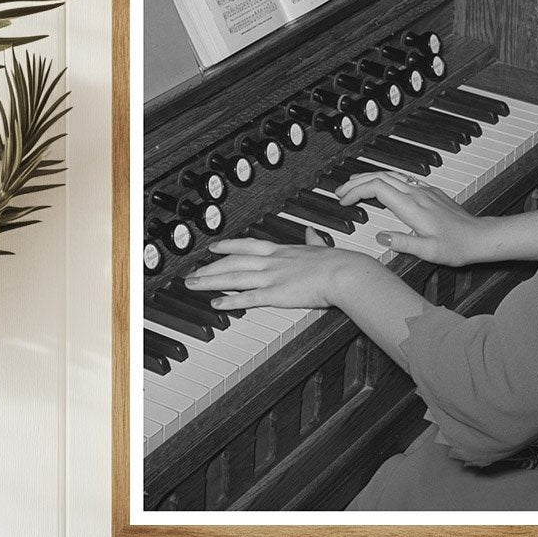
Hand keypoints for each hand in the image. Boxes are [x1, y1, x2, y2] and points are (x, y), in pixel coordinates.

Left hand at [183, 233, 362, 309]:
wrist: (344, 272)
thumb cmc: (338, 262)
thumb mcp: (321, 247)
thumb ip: (313, 241)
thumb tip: (311, 233)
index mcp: (283, 251)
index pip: (248, 246)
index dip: (228, 246)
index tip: (214, 247)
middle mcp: (273, 262)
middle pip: (234, 262)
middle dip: (210, 267)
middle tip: (193, 272)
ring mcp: (273, 277)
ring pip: (234, 278)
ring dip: (210, 281)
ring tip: (192, 285)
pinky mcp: (276, 294)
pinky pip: (248, 298)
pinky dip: (230, 301)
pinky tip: (216, 303)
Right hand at [335, 170, 487, 266]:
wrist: (480, 237)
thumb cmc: (457, 246)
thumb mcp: (428, 251)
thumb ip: (403, 243)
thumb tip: (380, 237)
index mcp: (412, 207)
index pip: (377, 188)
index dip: (356, 191)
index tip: (344, 201)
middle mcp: (417, 194)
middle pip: (380, 176)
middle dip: (356, 181)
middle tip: (340, 192)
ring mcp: (424, 191)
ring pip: (391, 175)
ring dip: (369, 178)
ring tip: (353, 186)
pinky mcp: (430, 193)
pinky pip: (402, 180)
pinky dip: (385, 180)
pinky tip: (381, 187)